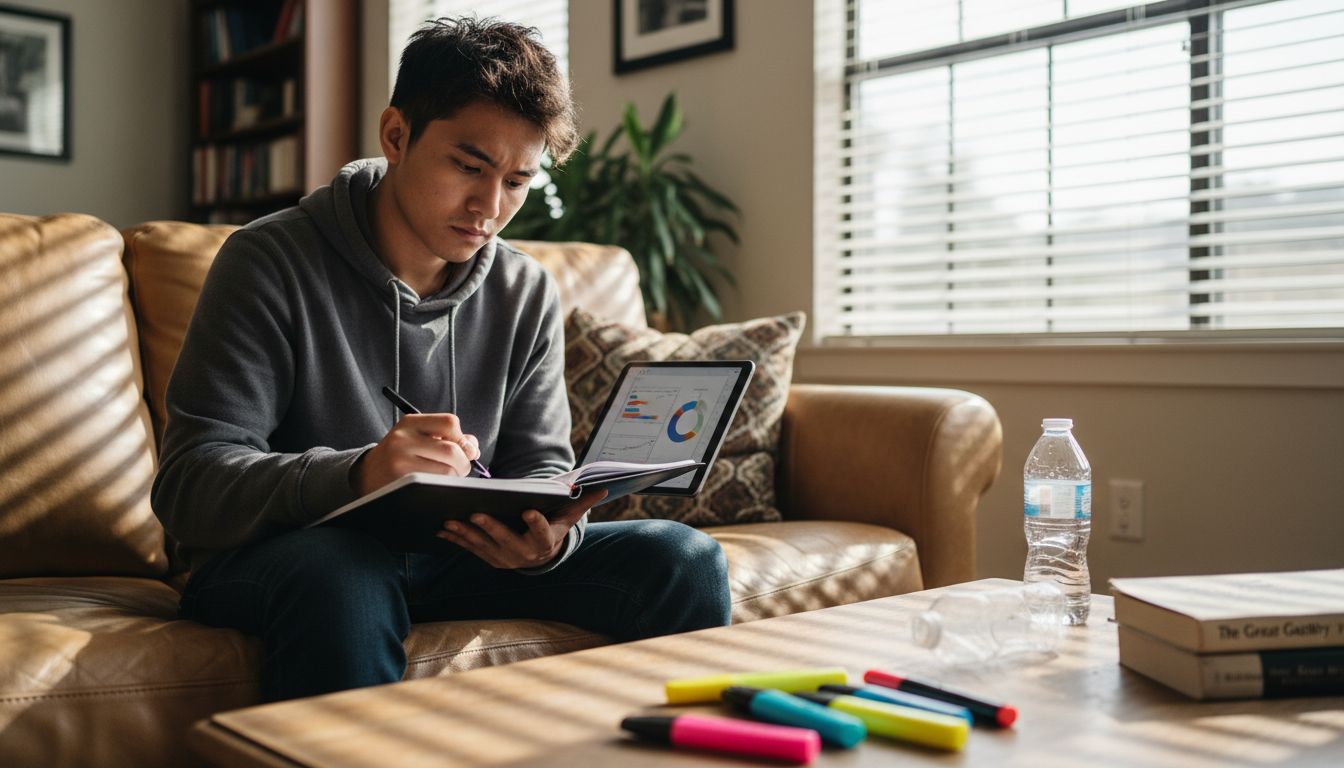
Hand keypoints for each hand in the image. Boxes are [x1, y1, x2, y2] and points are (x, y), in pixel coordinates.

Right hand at [352, 413, 481, 495]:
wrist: (367, 474)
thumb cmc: (401, 454)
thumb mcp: (418, 437)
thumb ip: (449, 437)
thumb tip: (473, 447)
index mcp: (410, 422)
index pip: (450, 422)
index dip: (462, 438)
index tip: (463, 448)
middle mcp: (403, 439)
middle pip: (452, 450)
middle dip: (463, 462)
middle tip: (460, 468)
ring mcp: (400, 460)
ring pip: (446, 470)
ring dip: (454, 476)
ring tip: (445, 476)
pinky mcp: (401, 481)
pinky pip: (435, 484)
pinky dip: (443, 486)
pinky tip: (436, 484)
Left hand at [437, 488, 607, 568]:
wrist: (541, 555)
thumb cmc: (554, 527)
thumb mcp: (568, 516)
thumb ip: (582, 502)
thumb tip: (603, 487)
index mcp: (545, 542)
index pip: (542, 533)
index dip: (536, 523)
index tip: (528, 511)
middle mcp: (524, 554)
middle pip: (505, 541)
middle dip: (490, 527)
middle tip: (476, 513)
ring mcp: (504, 559)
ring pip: (482, 546)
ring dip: (465, 534)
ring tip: (450, 520)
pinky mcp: (489, 558)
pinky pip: (470, 549)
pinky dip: (455, 540)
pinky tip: (441, 529)